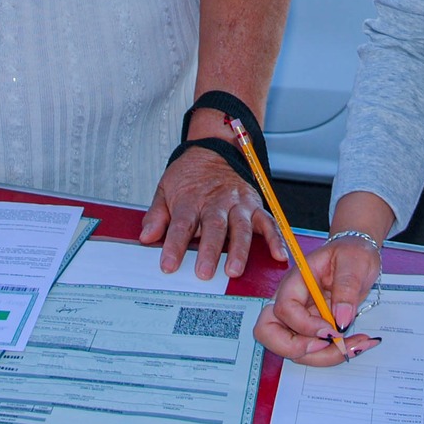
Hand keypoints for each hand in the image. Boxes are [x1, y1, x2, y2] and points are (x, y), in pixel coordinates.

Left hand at [138, 148, 284, 279]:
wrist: (214, 149)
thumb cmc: (190, 175)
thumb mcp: (165, 189)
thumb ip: (157, 215)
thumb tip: (146, 237)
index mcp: (191, 199)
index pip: (181, 224)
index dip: (174, 246)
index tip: (168, 265)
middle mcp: (216, 201)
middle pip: (213, 227)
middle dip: (209, 251)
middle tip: (204, 273)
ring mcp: (238, 204)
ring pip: (241, 227)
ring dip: (239, 250)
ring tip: (234, 270)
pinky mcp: (255, 205)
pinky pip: (268, 222)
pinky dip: (275, 238)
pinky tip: (278, 255)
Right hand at [252, 234, 382, 364]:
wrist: (358, 256)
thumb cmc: (352, 253)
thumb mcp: (354, 262)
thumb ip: (347, 288)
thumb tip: (342, 319)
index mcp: (296, 281)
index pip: (284, 308)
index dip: (304, 325)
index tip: (332, 330)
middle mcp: (291, 302)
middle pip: (268, 333)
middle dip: (296, 349)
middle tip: (327, 347)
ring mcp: (300, 318)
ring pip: (295, 350)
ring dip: (324, 356)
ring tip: (357, 344)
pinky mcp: (312, 329)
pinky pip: (315, 351)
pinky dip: (334, 354)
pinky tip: (357, 343)